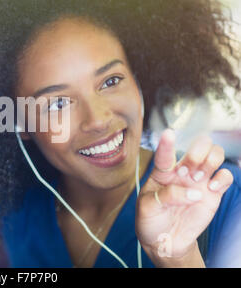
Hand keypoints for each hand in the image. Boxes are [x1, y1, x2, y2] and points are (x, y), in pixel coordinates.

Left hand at [135, 129, 233, 266]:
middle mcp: (182, 172)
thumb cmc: (151, 219)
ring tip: (199, 178)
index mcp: (162, 172)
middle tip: (190, 170)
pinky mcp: (212, 193)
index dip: (166, 144)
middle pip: (197, 147)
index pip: (165, 154)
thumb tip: (192, 193)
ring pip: (214, 155)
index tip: (168, 133)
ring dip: (210, 162)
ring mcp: (199, 181)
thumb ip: (166, 196)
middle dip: (197, 152)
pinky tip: (212, 188)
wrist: (166, 240)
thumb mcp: (147, 208)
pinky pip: (225, 177)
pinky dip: (223, 178)